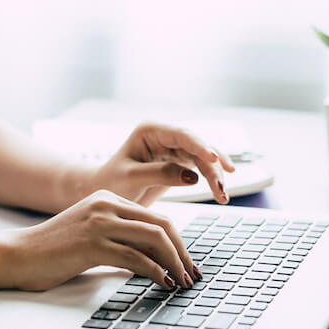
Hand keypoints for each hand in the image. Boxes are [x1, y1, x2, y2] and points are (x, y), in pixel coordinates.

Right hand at [5, 189, 200, 291]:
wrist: (17, 254)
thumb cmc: (53, 250)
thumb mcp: (91, 233)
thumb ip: (119, 236)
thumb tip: (155, 257)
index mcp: (108, 198)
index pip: (156, 217)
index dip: (178, 242)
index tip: (187, 263)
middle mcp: (106, 204)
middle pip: (162, 224)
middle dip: (183, 252)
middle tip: (192, 274)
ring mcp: (99, 222)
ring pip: (154, 238)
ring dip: (174, 263)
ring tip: (182, 282)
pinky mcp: (92, 244)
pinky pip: (135, 257)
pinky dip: (155, 272)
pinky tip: (162, 283)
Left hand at [86, 122, 236, 207]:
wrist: (105, 192)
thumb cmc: (111, 181)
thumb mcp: (131, 178)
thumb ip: (159, 175)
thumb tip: (192, 177)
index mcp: (150, 131)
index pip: (181, 135)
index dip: (200, 145)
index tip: (214, 158)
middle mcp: (165, 136)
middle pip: (197, 147)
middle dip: (212, 167)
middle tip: (221, 190)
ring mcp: (173, 148)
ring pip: (203, 158)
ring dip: (215, 176)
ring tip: (222, 197)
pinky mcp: (179, 163)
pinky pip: (201, 168)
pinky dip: (211, 180)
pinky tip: (221, 192)